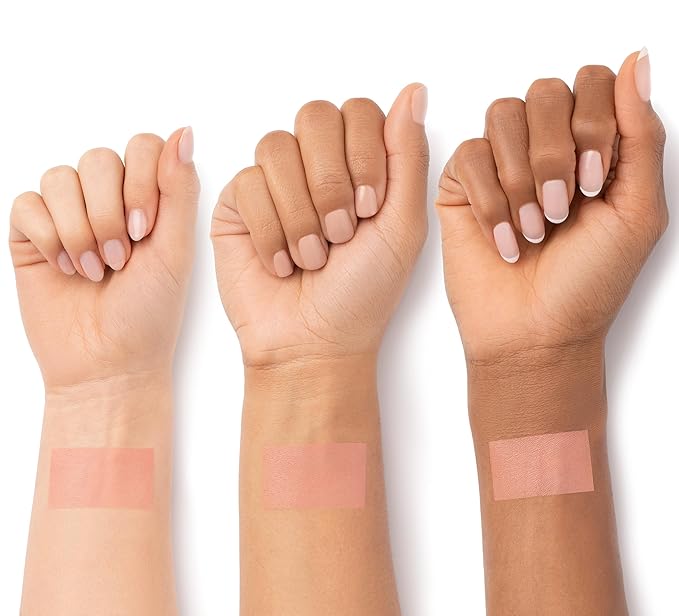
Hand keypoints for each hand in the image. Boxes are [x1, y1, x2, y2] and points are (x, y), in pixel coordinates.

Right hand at [10, 128, 199, 388]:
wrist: (108, 364)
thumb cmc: (149, 314)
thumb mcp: (175, 251)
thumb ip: (178, 190)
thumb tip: (183, 131)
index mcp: (149, 201)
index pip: (140, 147)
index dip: (140, 181)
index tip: (146, 231)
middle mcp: (108, 201)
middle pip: (98, 159)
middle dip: (108, 213)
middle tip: (120, 260)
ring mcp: (68, 215)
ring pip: (59, 178)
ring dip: (79, 230)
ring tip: (94, 271)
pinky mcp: (32, 234)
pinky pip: (27, 205)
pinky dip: (49, 238)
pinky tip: (66, 268)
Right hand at [211, 84, 428, 367]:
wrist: (313, 343)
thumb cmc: (362, 294)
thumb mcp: (403, 226)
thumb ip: (407, 156)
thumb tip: (414, 90)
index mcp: (361, 164)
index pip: (359, 112)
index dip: (363, 155)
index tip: (369, 209)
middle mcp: (317, 166)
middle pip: (315, 116)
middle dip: (330, 182)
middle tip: (340, 234)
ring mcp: (275, 182)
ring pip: (276, 148)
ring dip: (300, 213)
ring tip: (310, 258)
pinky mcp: (238, 203)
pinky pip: (246, 184)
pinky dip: (270, 231)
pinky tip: (280, 264)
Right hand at [437, 50, 667, 364]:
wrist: (535, 335)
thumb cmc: (588, 284)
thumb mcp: (639, 210)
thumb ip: (641, 134)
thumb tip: (634, 61)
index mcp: (592, 147)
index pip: (592, 82)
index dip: (593, 123)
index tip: (594, 184)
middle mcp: (545, 147)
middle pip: (545, 92)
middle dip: (555, 155)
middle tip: (561, 210)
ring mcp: (500, 165)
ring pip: (503, 115)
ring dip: (521, 179)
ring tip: (533, 229)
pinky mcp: (461, 186)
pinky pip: (468, 155)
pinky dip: (490, 202)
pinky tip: (504, 240)